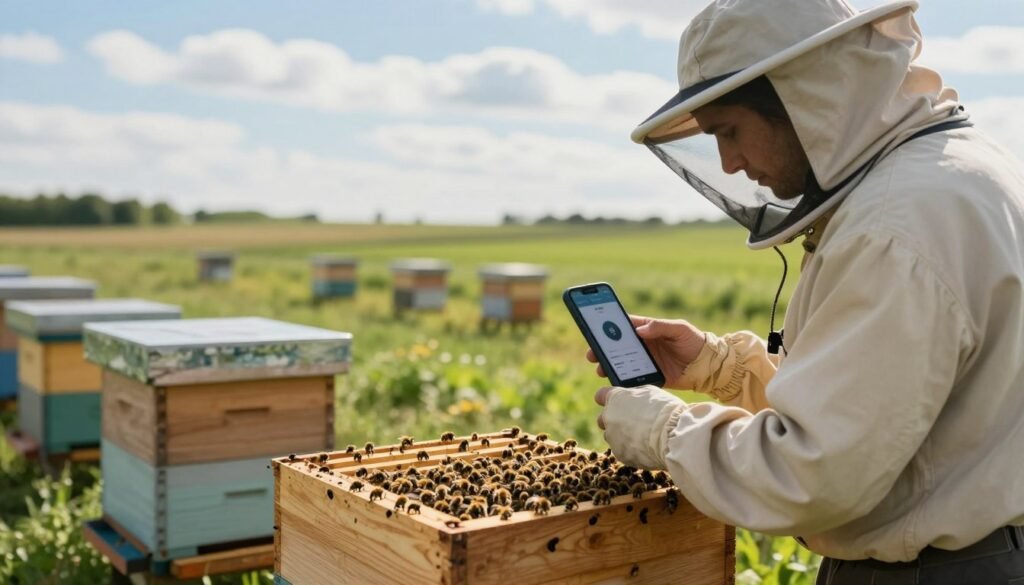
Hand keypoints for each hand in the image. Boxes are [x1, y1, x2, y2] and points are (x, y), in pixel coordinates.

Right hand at [586, 315, 705, 389]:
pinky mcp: (650, 378)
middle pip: (617, 347)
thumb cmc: (694, 341)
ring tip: (601, 370)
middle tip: (592, 355)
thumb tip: (639, 330)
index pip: (624, 327)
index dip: (608, 328)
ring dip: (609, 366)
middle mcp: (643, 346)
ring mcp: (645, 363)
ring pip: (622, 364)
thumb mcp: (679, 328)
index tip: (595, 331)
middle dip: (602, 350)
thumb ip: (660, 326)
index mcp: (648, 330)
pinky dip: (623, 381)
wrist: (708, 367)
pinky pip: (633, 379)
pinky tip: (616, 383)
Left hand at [594, 384, 685, 468]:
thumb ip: (634, 396)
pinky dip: (632, 450)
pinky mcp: (620, 454)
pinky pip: (623, 451)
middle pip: (603, 419)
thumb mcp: (650, 392)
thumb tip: (631, 398)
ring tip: (644, 437)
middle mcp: (608, 417)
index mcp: (615, 398)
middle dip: (614, 421)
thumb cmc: (665, 410)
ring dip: (622, 436)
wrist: (673, 435)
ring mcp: (612, 437)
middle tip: (633, 422)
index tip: (616, 403)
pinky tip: (647, 447)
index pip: (600, 395)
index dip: (608, 399)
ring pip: (612, 437)